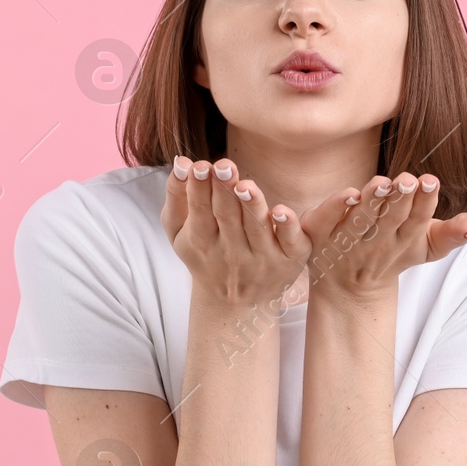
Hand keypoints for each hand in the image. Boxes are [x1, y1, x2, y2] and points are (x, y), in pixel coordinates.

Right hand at [161, 156, 310, 307]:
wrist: (234, 304)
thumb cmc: (204, 255)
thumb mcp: (179, 231)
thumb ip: (176, 195)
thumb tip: (181, 161)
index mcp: (202, 241)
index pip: (200, 211)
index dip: (199, 189)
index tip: (200, 166)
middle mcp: (231, 252)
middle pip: (227, 216)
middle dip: (224, 190)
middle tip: (224, 166)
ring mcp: (262, 258)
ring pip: (256, 228)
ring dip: (252, 205)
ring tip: (244, 185)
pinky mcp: (289, 260)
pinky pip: (290, 243)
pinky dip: (288, 228)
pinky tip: (282, 212)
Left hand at [298, 172, 466, 301]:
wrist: (349, 287)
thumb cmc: (393, 255)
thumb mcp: (426, 247)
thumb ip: (453, 234)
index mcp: (404, 241)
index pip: (418, 221)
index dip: (424, 203)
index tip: (431, 182)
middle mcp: (377, 242)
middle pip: (391, 219)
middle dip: (400, 199)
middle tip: (409, 179)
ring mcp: (348, 240)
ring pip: (361, 220)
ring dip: (372, 202)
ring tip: (383, 183)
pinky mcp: (320, 237)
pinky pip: (326, 223)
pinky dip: (334, 209)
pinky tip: (347, 195)